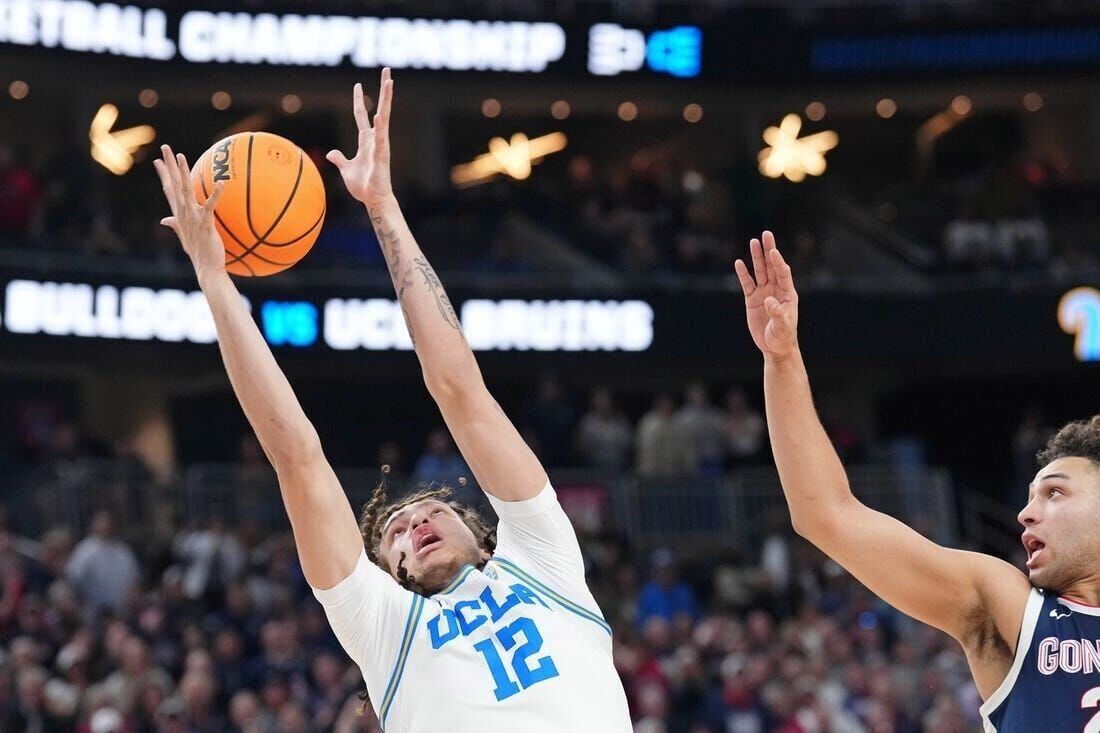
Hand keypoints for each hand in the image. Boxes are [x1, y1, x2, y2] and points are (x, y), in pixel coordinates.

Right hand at [153, 144, 224, 280]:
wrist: (206, 268)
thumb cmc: (198, 253)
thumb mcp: (184, 236)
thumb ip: (175, 225)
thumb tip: (164, 219)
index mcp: (179, 214)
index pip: (169, 190)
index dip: (164, 175)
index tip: (158, 161)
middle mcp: (182, 213)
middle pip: (173, 185)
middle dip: (169, 166)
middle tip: (165, 147)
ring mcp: (192, 218)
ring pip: (186, 190)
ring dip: (183, 173)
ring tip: (182, 156)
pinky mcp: (205, 224)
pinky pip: (210, 206)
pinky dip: (216, 194)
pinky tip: (223, 182)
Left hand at [327, 68, 393, 207]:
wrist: (373, 200)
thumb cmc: (363, 186)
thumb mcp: (346, 169)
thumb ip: (340, 158)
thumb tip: (332, 152)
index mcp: (366, 140)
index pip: (361, 115)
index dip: (358, 100)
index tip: (357, 84)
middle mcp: (375, 139)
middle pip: (380, 108)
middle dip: (383, 90)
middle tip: (387, 71)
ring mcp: (380, 145)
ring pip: (384, 118)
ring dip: (387, 100)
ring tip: (390, 83)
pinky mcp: (382, 155)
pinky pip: (381, 138)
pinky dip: (380, 127)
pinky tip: (380, 115)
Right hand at [734, 231, 799, 358]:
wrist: (774, 347)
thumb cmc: (783, 337)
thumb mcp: (782, 326)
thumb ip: (777, 313)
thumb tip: (769, 300)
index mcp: (788, 293)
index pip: (783, 273)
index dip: (778, 262)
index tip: (773, 251)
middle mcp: (776, 289)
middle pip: (771, 266)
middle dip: (768, 250)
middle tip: (766, 234)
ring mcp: (763, 293)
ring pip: (759, 271)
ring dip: (756, 257)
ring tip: (753, 241)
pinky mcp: (752, 299)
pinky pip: (747, 283)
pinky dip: (743, 274)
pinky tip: (739, 262)